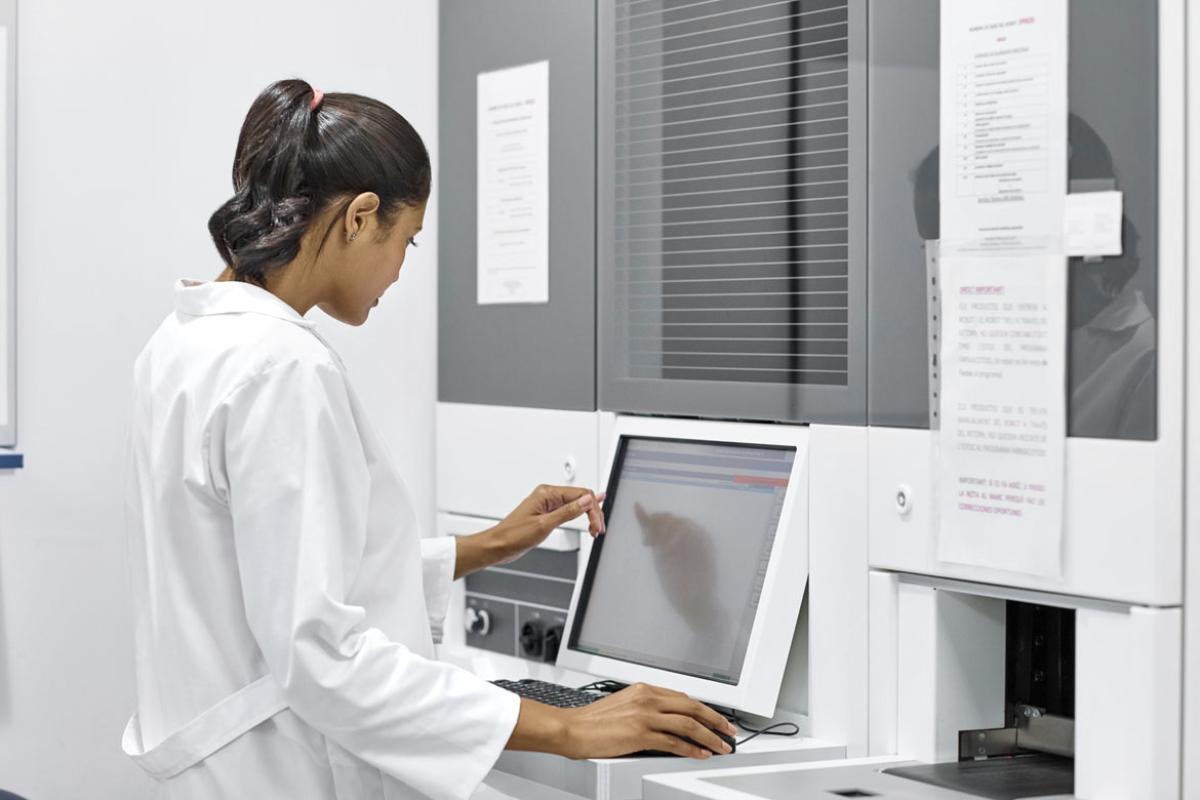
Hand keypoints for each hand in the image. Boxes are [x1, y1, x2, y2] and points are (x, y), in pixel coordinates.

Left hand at [454, 485, 605, 577]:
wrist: (498, 546)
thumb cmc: (513, 535)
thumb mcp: (544, 525)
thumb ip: (568, 512)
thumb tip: (587, 501)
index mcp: (546, 493)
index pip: (580, 494)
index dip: (593, 509)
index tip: (596, 525)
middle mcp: (547, 496)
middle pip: (580, 497)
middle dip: (593, 512)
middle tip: (598, 529)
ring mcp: (547, 504)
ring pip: (576, 504)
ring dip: (588, 515)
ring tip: (595, 528)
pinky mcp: (546, 514)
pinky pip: (568, 510)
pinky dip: (580, 515)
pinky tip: (588, 516)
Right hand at [509, 683, 736, 759]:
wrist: (572, 728)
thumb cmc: (592, 720)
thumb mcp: (622, 704)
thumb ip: (644, 706)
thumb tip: (663, 717)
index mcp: (643, 689)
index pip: (682, 697)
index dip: (703, 708)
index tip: (715, 717)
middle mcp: (647, 698)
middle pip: (692, 708)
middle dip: (715, 720)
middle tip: (729, 730)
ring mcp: (645, 715)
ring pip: (688, 725)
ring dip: (709, 736)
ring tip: (721, 746)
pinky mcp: (641, 734)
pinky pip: (674, 742)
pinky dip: (691, 748)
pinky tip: (700, 753)